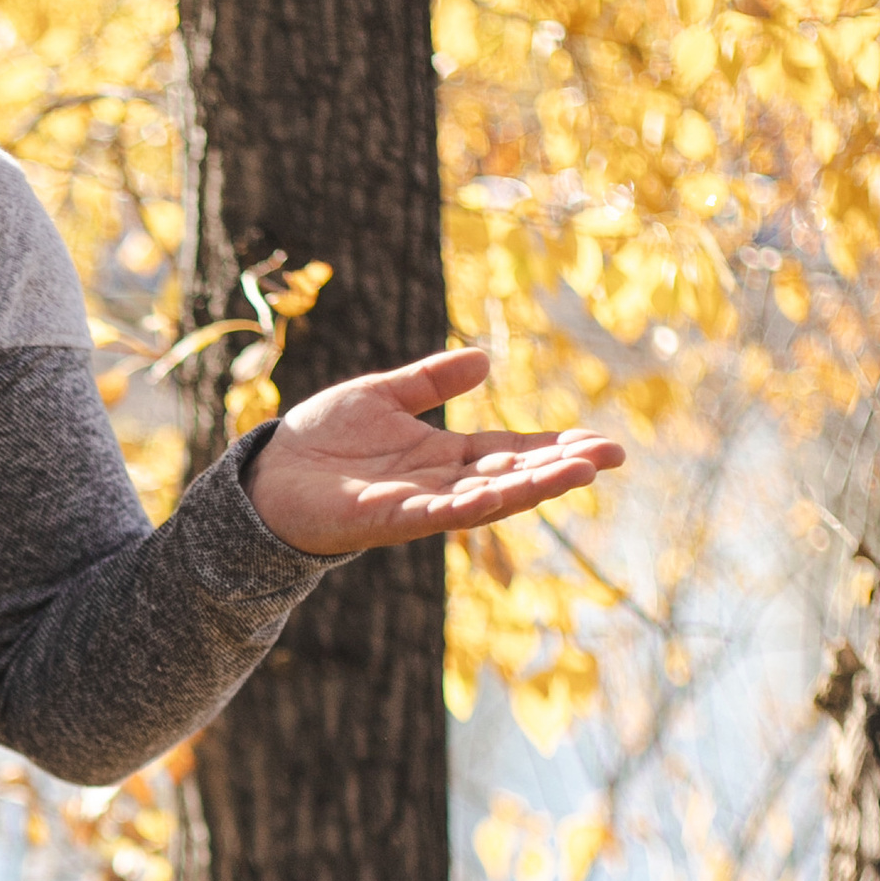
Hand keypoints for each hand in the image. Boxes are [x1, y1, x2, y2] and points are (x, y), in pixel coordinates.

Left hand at [245, 345, 622, 559]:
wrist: (268, 476)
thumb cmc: (319, 440)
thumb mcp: (381, 396)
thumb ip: (430, 381)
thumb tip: (484, 360)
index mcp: (443, 455)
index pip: (512, 450)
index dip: (557, 447)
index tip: (603, 444)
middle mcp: (440, 484)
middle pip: (513, 474)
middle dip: (561, 467)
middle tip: (611, 457)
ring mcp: (418, 505)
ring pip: (487, 497)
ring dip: (533, 486)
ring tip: (579, 473)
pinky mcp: (388, 520)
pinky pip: (439, 513)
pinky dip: (473, 503)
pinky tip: (505, 492)